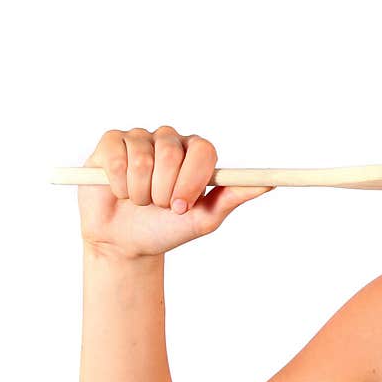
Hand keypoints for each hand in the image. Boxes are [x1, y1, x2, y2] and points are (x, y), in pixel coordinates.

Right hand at [78, 125, 272, 258]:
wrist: (126, 243)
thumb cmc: (169, 227)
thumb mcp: (205, 218)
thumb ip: (234, 196)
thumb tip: (269, 183)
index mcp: (196, 153)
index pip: (203, 150)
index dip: (192, 179)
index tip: (183, 206)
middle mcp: (170, 140)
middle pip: (171, 153)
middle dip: (164, 191)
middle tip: (160, 206)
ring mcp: (140, 139)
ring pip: (142, 159)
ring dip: (140, 193)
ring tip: (140, 202)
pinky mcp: (111, 143)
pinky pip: (117, 158)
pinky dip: (119, 184)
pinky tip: (120, 192)